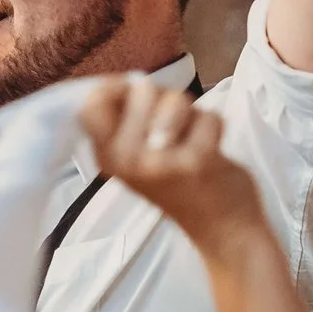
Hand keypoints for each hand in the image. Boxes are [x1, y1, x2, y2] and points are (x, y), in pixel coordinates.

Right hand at [79, 78, 260, 253]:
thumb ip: (127, 123)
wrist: (222, 230)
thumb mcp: (138, 158)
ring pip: (175, 100)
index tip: (136, 97)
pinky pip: (208, 117)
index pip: (91, 104)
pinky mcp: (195, 161)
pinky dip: (216, 129)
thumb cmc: (180, 186)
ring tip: (190, 141)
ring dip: (191, 115)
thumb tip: (128, 81)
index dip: (117, 87)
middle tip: (172, 129)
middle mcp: (127, 161)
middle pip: (139, 90)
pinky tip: (211, 154)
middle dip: (164, 99)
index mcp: (108, 157)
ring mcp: (160, 162)